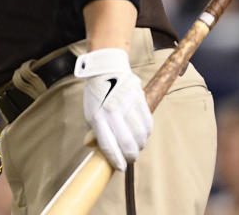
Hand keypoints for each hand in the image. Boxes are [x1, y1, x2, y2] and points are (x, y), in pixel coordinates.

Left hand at [74, 48, 151, 171]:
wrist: (107, 70)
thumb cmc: (97, 96)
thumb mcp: (90, 113)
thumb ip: (95, 132)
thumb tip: (98, 150)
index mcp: (98, 116)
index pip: (108, 145)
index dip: (116, 160)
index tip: (120, 167)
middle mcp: (113, 111)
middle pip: (127, 143)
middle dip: (130, 156)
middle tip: (130, 159)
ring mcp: (127, 105)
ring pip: (140, 135)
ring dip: (139, 145)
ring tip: (136, 146)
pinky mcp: (140, 99)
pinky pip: (148, 123)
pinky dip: (146, 133)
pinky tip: (141, 134)